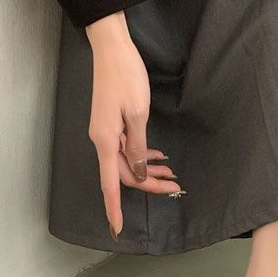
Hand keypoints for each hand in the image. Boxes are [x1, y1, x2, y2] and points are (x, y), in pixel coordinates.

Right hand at [86, 12, 181, 239]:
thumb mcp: (138, 113)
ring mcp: (107, 133)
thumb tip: (139, 171)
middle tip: (175, 185)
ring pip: (128, 162)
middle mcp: (103, 141)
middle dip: (149, 183)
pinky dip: (143, 153)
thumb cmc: (125, 77)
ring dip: (148, 168)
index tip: (118, 228)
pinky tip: (158, 154)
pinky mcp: (112, 124)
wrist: (112, 48)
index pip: (111, 184)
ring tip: (172, 171)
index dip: (114, 208)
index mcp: (106, 141)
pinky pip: (127, 148)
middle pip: (125, 174)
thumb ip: (138, 146)